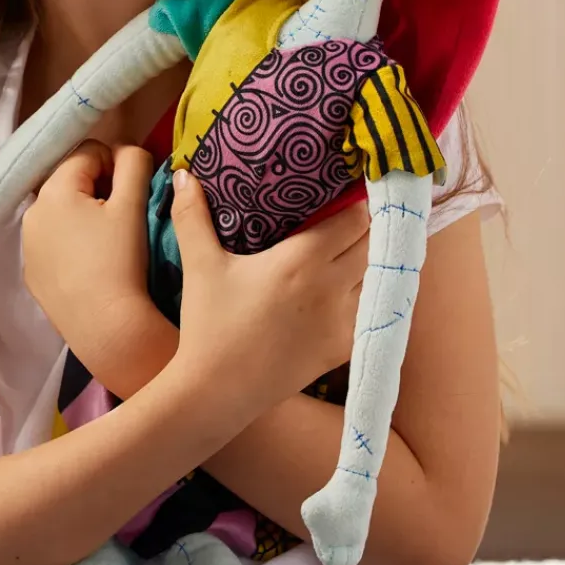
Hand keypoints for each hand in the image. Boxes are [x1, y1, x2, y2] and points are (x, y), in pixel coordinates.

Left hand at [22, 141, 153, 355]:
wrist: (106, 328)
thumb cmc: (122, 261)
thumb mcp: (133, 204)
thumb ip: (133, 163)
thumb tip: (126, 149)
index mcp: (54, 189)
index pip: (89, 151)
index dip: (116, 165)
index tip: (132, 194)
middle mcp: (31, 212)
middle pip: (71, 181)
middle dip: (98, 190)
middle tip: (123, 218)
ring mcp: (28, 246)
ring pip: (61, 212)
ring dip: (84, 216)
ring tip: (108, 244)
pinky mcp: (32, 274)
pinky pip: (54, 243)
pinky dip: (72, 244)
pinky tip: (92, 266)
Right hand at [168, 170, 369, 417]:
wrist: (218, 391)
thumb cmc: (209, 325)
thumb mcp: (200, 265)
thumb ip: (193, 216)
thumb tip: (184, 173)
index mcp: (302, 260)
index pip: (355, 217)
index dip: (358, 200)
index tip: (352, 188)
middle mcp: (332, 287)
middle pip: (374, 242)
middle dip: (369, 225)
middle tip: (356, 212)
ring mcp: (344, 320)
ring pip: (379, 274)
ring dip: (374, 257)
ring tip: (361, 243)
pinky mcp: (345, 347)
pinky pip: (374, 309)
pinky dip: (372, 292)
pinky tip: (359, 283)